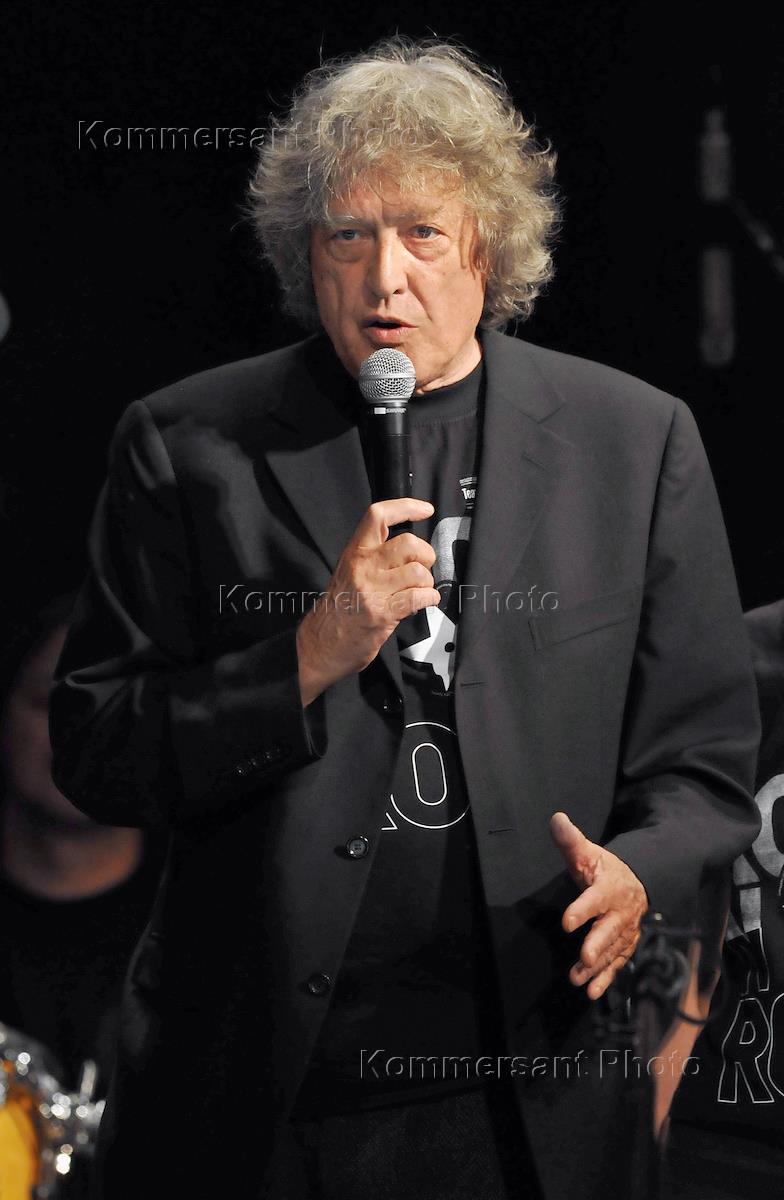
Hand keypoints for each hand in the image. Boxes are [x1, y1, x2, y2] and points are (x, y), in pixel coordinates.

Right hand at [296, 498, 440, 704]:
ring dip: (427, 582)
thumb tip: (411, 549)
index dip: (406, 507)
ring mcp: (371, 590)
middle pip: (409, 543)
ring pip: (419, 571)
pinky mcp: (382, 614)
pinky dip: (429, 598)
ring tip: (418, 590)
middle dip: (426, 555)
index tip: (426, 509)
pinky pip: (419, 597)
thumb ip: (375, 557)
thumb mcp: (350, 572)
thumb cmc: (339, 609)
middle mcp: (362, 567)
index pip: (379, 516)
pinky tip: (424, 601)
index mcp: (355, 552)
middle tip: (423, 567)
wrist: (320, 644)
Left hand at [550, 811, 647, 999]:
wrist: (637, 883)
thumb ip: (570, 840)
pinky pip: (617, 964)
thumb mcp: (588, 853)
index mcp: (609, 888)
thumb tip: (555, 818)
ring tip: (578, 980)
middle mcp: (620, 913)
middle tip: (583, 957)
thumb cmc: (605, 869)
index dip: (582, 910)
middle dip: (597, 945)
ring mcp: (624, 932)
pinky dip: (606, 978)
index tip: (567, 921)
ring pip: (612, 951)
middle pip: (609, 930)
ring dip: (596, 967)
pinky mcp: (624, 946)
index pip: (595, 899)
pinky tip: (592, 992)